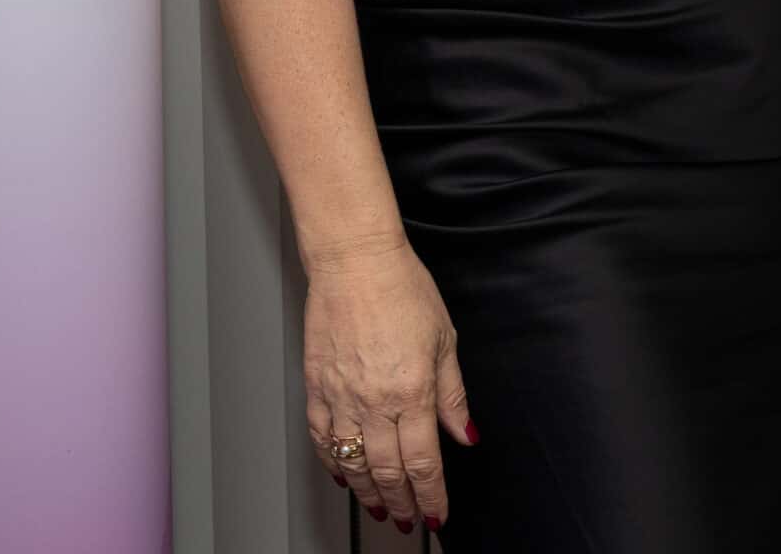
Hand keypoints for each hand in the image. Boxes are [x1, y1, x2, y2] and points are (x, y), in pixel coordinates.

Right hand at [302, 235, 471, 535]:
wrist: (355, 261)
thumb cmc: (402, 289)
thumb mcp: (445, 340)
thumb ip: (453, 395)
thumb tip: (465, 434)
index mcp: (412, 392)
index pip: (424, 463)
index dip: (431, 495)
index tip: (437, 513)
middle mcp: (374, 401)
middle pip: (387, 472)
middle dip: (402, 503)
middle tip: (409, 520)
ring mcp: (340, 397)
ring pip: (352, 463)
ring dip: (367, 492)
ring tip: (380, 508)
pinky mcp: (315, 387)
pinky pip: (322, 438)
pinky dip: (333, 462)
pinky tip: (343, 473)